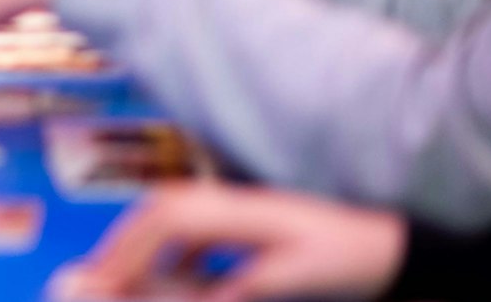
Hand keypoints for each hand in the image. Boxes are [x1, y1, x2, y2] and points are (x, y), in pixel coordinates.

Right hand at [59, 184, 406, 301]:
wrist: (396, 239)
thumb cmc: (349, 255)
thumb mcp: (294, 277)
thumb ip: (238, 284)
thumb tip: (186, 294)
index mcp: (234, 208)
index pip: (164, 220)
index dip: (126, 251)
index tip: (101, 282)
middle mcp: (229, 199)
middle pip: (158, 210)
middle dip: (121, 245)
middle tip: (94, 280)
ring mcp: (239, 207)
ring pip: (172, 218)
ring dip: (143, 246)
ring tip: (121, 280)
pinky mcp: (249, 222)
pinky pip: (196, 232)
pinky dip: (172, 253)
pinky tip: (174, 280)